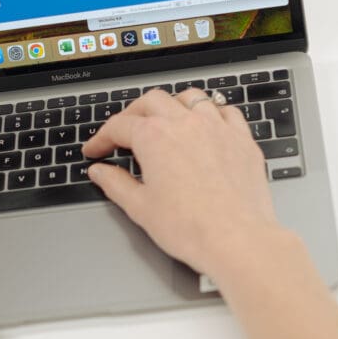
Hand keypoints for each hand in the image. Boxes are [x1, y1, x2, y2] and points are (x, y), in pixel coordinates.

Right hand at [82, 88, 280, 278]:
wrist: (237, 240)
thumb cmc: (191, 227)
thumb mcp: (140, 207)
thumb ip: (115, 184)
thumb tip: (100, 172)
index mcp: (154, 137)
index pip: (119, 126)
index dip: (101, 138)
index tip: (96, 150)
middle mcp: (185, 124)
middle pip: (151, 101)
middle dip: (132, 113)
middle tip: (124, 132)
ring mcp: (216, 128)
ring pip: (190, 98)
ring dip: (172, 104)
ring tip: (165, 119)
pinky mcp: (242, 140)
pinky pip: (226, 111)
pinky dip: (212, 113)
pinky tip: (207, 125)